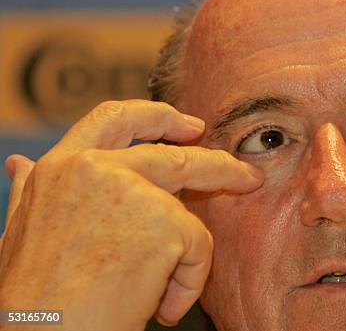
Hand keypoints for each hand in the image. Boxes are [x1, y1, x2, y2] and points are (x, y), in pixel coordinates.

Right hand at [0, 100, 263, 330]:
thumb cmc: (34, 296)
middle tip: (245, 174)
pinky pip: (199, 247)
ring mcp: (131, 191)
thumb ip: (30, 190)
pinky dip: (189, 281)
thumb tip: (20, 162)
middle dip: (216, 164)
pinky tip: (161, 306)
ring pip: (190, 210)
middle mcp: (96, 168)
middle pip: (172, 154)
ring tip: (163, 294)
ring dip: (189, 253)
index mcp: (60, 167)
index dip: (155, 117)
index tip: (188, 126)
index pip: (114, 119)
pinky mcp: (163, 223)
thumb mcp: (22, 230)